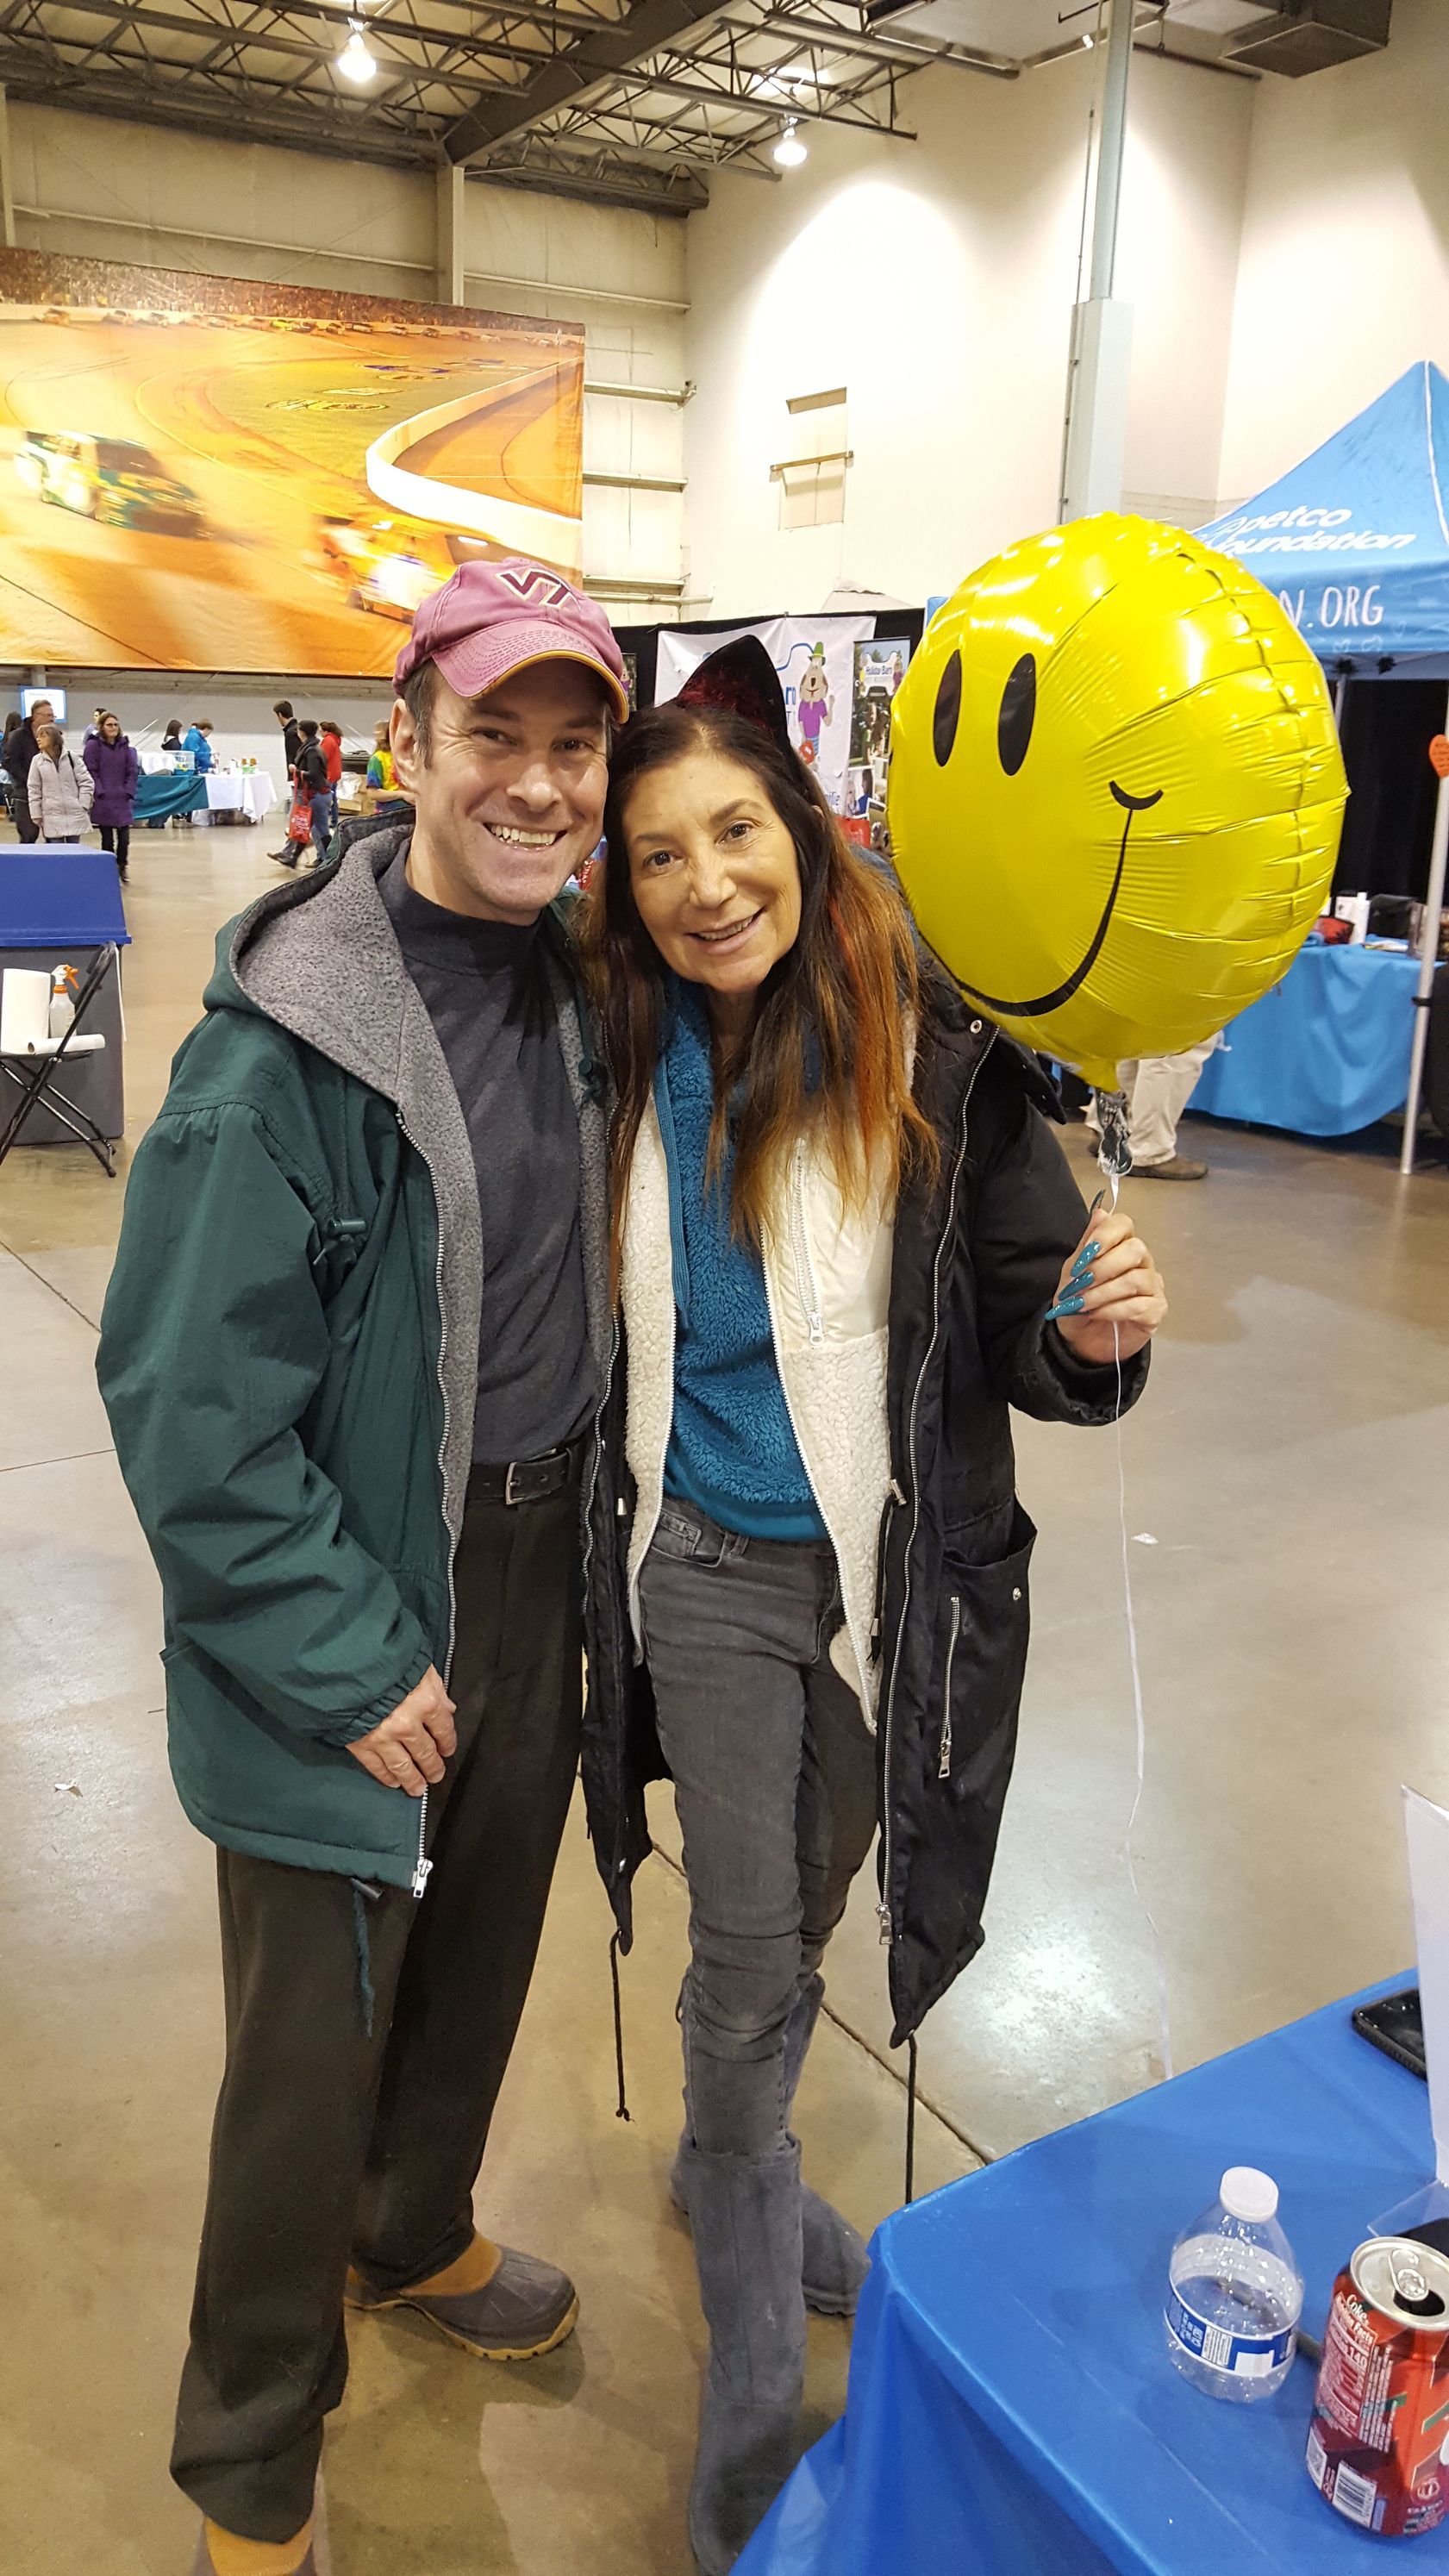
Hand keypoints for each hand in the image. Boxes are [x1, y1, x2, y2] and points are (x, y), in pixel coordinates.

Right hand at [347, 1665, 456, 1796]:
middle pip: (425, 1753)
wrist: (344, 1664)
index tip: (447, 1750)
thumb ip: (435, 1688)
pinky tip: (393, 1782)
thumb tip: (448, 1709)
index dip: (448, 1742)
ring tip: (418, 1789)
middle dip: (433, 1767)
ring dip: (413, 1780)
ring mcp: (384, 1738)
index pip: (444, 1729)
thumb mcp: (418, 1666)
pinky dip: (386, 1777)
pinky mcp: (361, 1745)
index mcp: (426, 1703)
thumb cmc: (386, 1660)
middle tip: (436, 1776)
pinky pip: (377, 1767)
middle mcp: (408, 1725)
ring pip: (403, 1767)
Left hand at [1048, 1207, 1166, 1366]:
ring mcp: (1152, 1286)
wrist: (1080, 1339)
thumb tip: (1100, 1212)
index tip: (1082, 1257)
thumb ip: (1086, 1245)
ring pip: (1135, 1279)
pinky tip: (1097, 1315)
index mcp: (1120, 1245)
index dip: (1103, 1236)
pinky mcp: (1156, 1310)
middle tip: (1080, 1285)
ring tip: (1082, 1305)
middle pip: (1134, 1250)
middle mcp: (1142, 1262)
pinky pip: (1139, 1305)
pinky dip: (1112, 1310)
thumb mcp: (1072, 1273)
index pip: (1123, 1224)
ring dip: (1102, 1293)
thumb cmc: (1078, 1302)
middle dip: (1102, 1268)